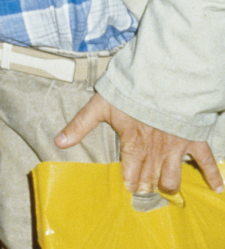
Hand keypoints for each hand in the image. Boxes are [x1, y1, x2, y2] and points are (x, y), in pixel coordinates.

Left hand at [56, 92, 223, 194]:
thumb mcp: (100, 105)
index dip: (129, 183)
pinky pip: (205, 161)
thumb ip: (79, 125)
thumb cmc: (129, 91)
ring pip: (173, 178)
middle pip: (150, 179)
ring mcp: (175, 147)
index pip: (131, 174)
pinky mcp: (192, 140)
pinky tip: (216, 189)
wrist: (161, 78)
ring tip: (164, 188)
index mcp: (133, 144)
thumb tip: (58, 142)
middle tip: (143, 189)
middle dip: (146, 186)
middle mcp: (155, 151)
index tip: (128, 187)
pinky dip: (212, 176)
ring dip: (168, 185)